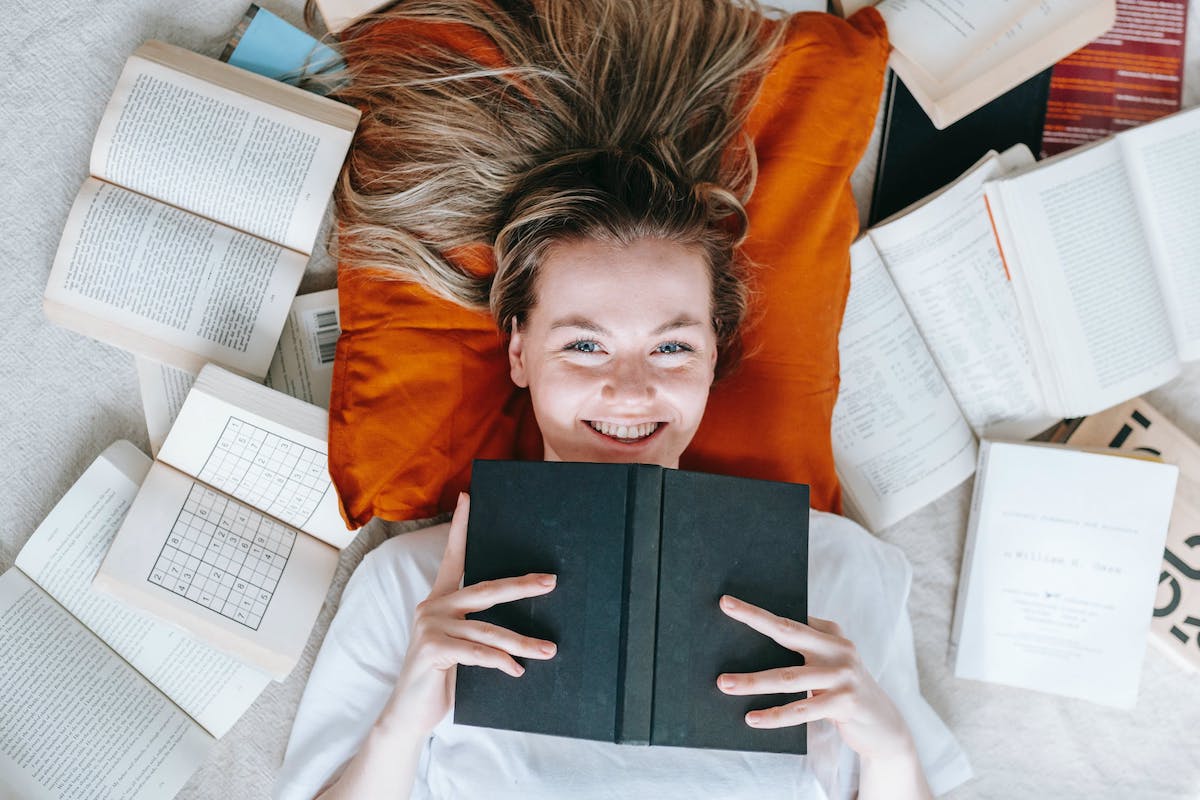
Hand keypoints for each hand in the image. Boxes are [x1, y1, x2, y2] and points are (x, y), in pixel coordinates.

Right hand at [390, 493, 558, 734]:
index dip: (460, 526)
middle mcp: (432, 607)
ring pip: (489, 629)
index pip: (452, 556)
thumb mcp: (459, 645)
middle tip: (551, 582)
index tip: (468, 497)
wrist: (409, 714)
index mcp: (439, 600)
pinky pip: (477, 653)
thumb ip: (477, 627)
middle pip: (486, 589)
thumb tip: (519, 623)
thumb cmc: (439, 677)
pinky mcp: (432, 650)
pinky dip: (501, 662)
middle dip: (522, 585)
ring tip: (549, 650)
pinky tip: (516, 671)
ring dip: (522, 642)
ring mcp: (430, 627)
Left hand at [715, 595, 915, 763]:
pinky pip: (801, 709)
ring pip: (787, 678)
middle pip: (787, 633)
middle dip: (754, 620)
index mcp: (831, 635)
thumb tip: (755, 649)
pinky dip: (774, 715)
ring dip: (752, 681)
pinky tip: (752, 718)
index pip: (788, 620)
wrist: (884, 726)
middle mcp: (839, 649)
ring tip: (725, 684)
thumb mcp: (829, 665)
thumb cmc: (844, 692)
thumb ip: (805, 652)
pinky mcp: (845, 703)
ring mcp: (843, 676)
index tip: (728, 603)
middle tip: (725, 611)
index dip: (758, 612)